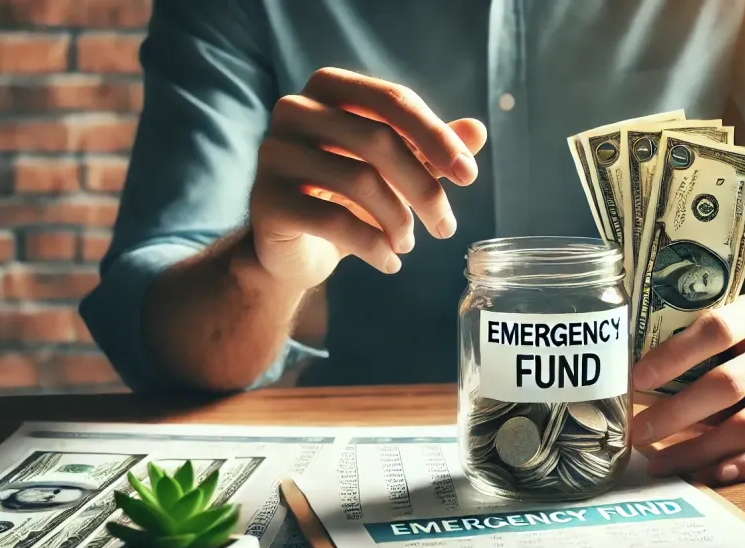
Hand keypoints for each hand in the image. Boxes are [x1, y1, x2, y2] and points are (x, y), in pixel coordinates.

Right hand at [248, 67, 487, 291]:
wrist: (292, 248)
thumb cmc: (346, 197)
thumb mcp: (393, 169)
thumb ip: (430, 147)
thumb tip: (478, 130)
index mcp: (328, 88)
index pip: (393, 100)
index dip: (437, 137)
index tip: (469, 176)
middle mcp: (294, 110)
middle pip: (379, 140)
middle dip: (424, 189)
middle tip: (446, 227)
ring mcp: (275, 153)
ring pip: (359, 181)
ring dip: (398, 222)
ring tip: (407, 244)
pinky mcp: (266, 200)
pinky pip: (334, 221)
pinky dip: (373, 247)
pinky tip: (389, 262)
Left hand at [629, 294, 744, 484]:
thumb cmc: (736, 339)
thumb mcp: (718, 322)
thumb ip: (682, 339)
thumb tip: (622, 375)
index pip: (717, 329)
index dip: (674, 355)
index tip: (636, 380)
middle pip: (728, 385)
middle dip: (676, 413)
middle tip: (637, 431)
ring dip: (699, 449)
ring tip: (659, 463)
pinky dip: (743, 466)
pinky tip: (711, 474)